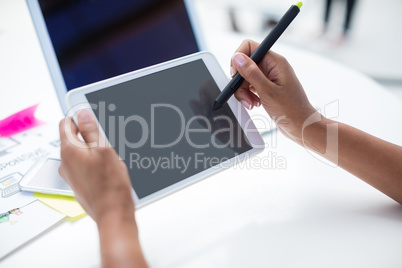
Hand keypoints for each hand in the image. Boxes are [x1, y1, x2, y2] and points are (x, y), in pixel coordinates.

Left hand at [59, 110, 147, 266]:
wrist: (113, 213)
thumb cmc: (110, 186)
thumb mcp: (104, 151)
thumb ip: (91, 131)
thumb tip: (82, 114)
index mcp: (69, 151)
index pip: (66, 123)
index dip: (80, 118)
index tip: (94, 121)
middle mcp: (65, 163)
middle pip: (74, 138)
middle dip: (90, 136)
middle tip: (108, 142)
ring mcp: (71, 175)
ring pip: (81, 152)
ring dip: (94, 150)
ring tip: (110, 158)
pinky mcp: (79, 184)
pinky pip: (84, 166)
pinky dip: (94, 163)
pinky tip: (108, 170)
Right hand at [231, 39, 317, 142]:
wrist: (301, 126)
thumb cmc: (291, 110)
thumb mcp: (268, 92)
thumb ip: (252, 73)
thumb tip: (237, 58)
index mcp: (275, 62)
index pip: (250, 47)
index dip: (239, 58)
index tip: (235, 74)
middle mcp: (272, 67)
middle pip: (245, 65)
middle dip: (240, 81)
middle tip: (244, 95)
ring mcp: (269, 78)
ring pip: (245, 77)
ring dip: (244, 91)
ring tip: (252, 103)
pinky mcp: (266, 87)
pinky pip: (250, 86)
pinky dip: (248, 96)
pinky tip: (254, 104)